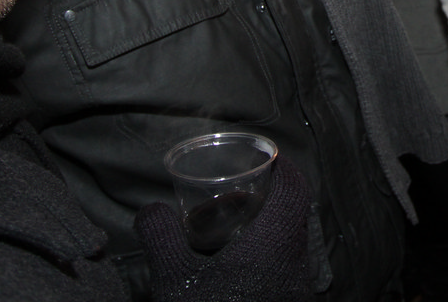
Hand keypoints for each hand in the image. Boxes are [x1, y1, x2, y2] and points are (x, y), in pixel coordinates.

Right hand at [136, 156, 313, 301]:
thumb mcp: (173, 278)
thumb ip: (161, 236)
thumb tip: (149, 209)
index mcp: (276, 243)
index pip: (296, 190)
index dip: (285, 168)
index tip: (268, 158)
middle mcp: (297, 265)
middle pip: (297, 218)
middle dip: (273, 201)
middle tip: (245, 196)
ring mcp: (298, 293)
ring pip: (293, 250)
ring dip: (271, 235)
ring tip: (237, 236)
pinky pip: (287, 276)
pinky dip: (269, 264)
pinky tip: (239, 278)